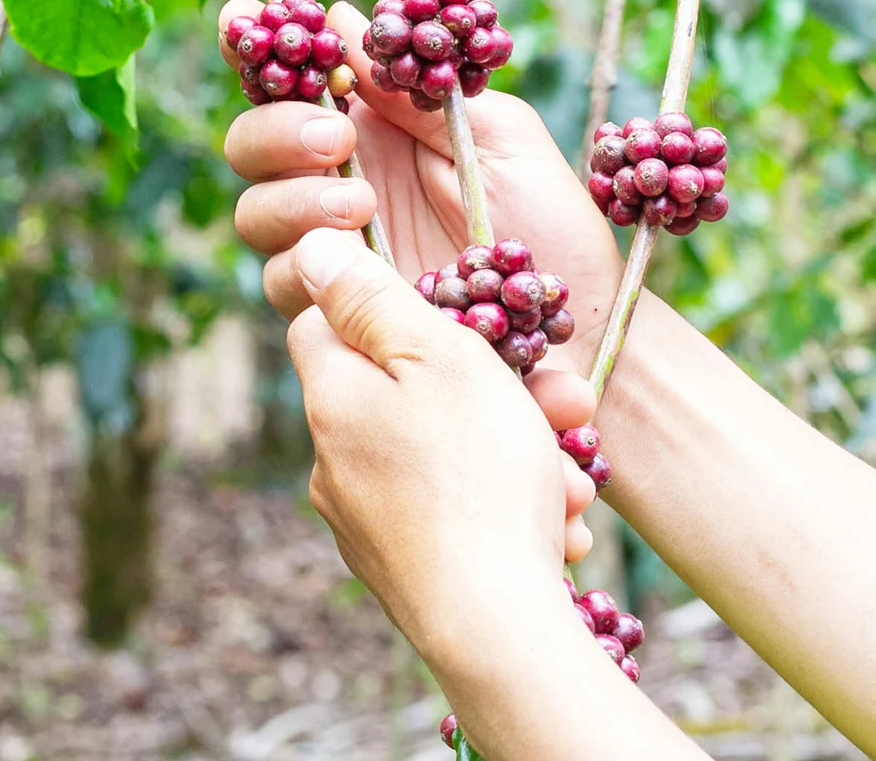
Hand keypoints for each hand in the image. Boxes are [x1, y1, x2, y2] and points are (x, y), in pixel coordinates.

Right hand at [219, 0, 623, 375]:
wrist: (578, 328)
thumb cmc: (553, 227)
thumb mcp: (501, 138)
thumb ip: (419, 87)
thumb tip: (340, 17)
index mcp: (378, 127)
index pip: (294, 82)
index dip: (254, 46)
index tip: (239, 18)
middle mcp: (342, 181)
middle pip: (252, 148)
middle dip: (276, 133)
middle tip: (337, 138)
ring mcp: (336, 247)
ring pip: (256, 214)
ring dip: (293, 201)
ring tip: (362, 206)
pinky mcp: (338, 308)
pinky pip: (284, 284)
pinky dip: (305, 267)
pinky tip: (359, 262)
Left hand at [285, 229, 598, 652]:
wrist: (497, 630)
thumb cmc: (477, 478)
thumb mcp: (437, 356)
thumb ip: (371, 296)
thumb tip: (306, 245)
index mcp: (330, 396)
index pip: (326, 319)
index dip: (390, 304)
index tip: (457, 317)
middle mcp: (331, 458)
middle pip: (401, 388)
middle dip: (488, 390)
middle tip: (560, 402)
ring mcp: (363, 520)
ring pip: (442, 453)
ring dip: (513, 452)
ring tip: (569, 473)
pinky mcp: (401, 567)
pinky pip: (455, 511)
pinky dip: (504, 506)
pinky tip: (556, 523)